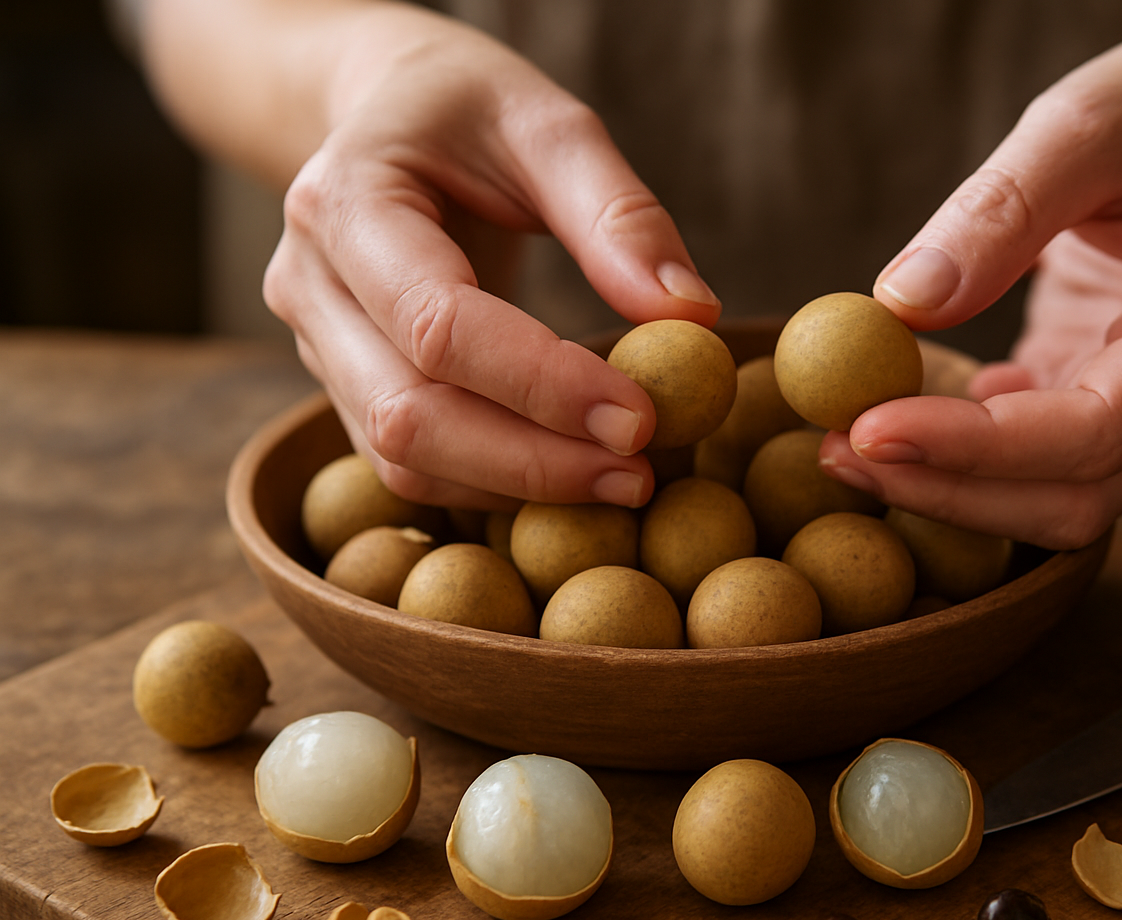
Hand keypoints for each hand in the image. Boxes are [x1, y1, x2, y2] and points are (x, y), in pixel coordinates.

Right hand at [262, 12, 719, 510]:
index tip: (641, 417)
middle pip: (409, 415)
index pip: (439, 324)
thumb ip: (620, 214)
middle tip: (641, 474)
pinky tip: (569, 474)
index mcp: (345, 201)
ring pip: (403, 458)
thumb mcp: (551, 124)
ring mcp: (316, 344)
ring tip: (621, 481)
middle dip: (532, 460)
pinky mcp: (343, 386)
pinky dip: (494, 485)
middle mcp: (310, 283)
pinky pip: (411, 466)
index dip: (541, 385)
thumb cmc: (470, 111)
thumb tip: (692, 316)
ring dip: (516, 487)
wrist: (383, 113)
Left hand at [819, 25, 1121, 548]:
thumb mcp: (1085, 118)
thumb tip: (904, 301)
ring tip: (849, 448)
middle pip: (1081, 491)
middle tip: (835, 451)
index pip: (1100, 426)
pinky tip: (910, 423)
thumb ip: (1001, 207)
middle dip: (953, 489)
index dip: (982, 449)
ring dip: (954, 492)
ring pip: (1065, 501)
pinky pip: (1049, 470)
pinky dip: (973, 467)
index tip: (871, 430)